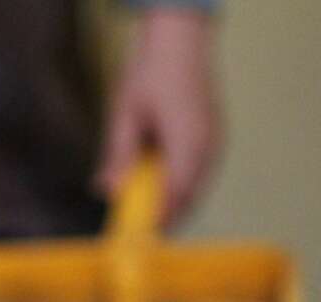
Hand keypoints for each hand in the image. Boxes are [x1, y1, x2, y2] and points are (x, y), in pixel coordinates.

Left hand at [95, 9, 220, 226]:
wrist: (178, 42)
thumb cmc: (148, 75)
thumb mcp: (124, 115)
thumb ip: (118, 155)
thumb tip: (107, 190)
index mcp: (187, 141)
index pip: (176, 192)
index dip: (160, 219)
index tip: (140, 240)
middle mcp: (207, 146)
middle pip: (189, 196)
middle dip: (166, 218)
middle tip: (139, 238)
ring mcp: (213, 142)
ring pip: (195, 187)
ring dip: (173, 204)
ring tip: (146, 221)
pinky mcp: (211, 139)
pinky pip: (197, 173)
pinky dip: (179, 187)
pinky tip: (158, 192)